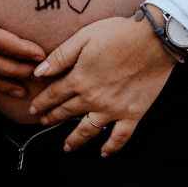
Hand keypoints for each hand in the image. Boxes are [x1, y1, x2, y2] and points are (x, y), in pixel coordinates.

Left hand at [28, 14, 177, 154]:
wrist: (154, 40)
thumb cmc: (118, 33)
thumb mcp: (84, 38)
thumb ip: (60, 57)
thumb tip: (38, 72)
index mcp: (79, 79)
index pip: (54, 94)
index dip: (42, 102)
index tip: (33, 109)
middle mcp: (93, 98)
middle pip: (67, 112)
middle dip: (53, 117)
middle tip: (44, 122)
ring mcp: (113, 109)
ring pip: (88, 130)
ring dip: (75, 139)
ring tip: (66, 146)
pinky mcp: (133, 114)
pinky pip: (120, 136)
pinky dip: (111, 147)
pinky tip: (103, 153)